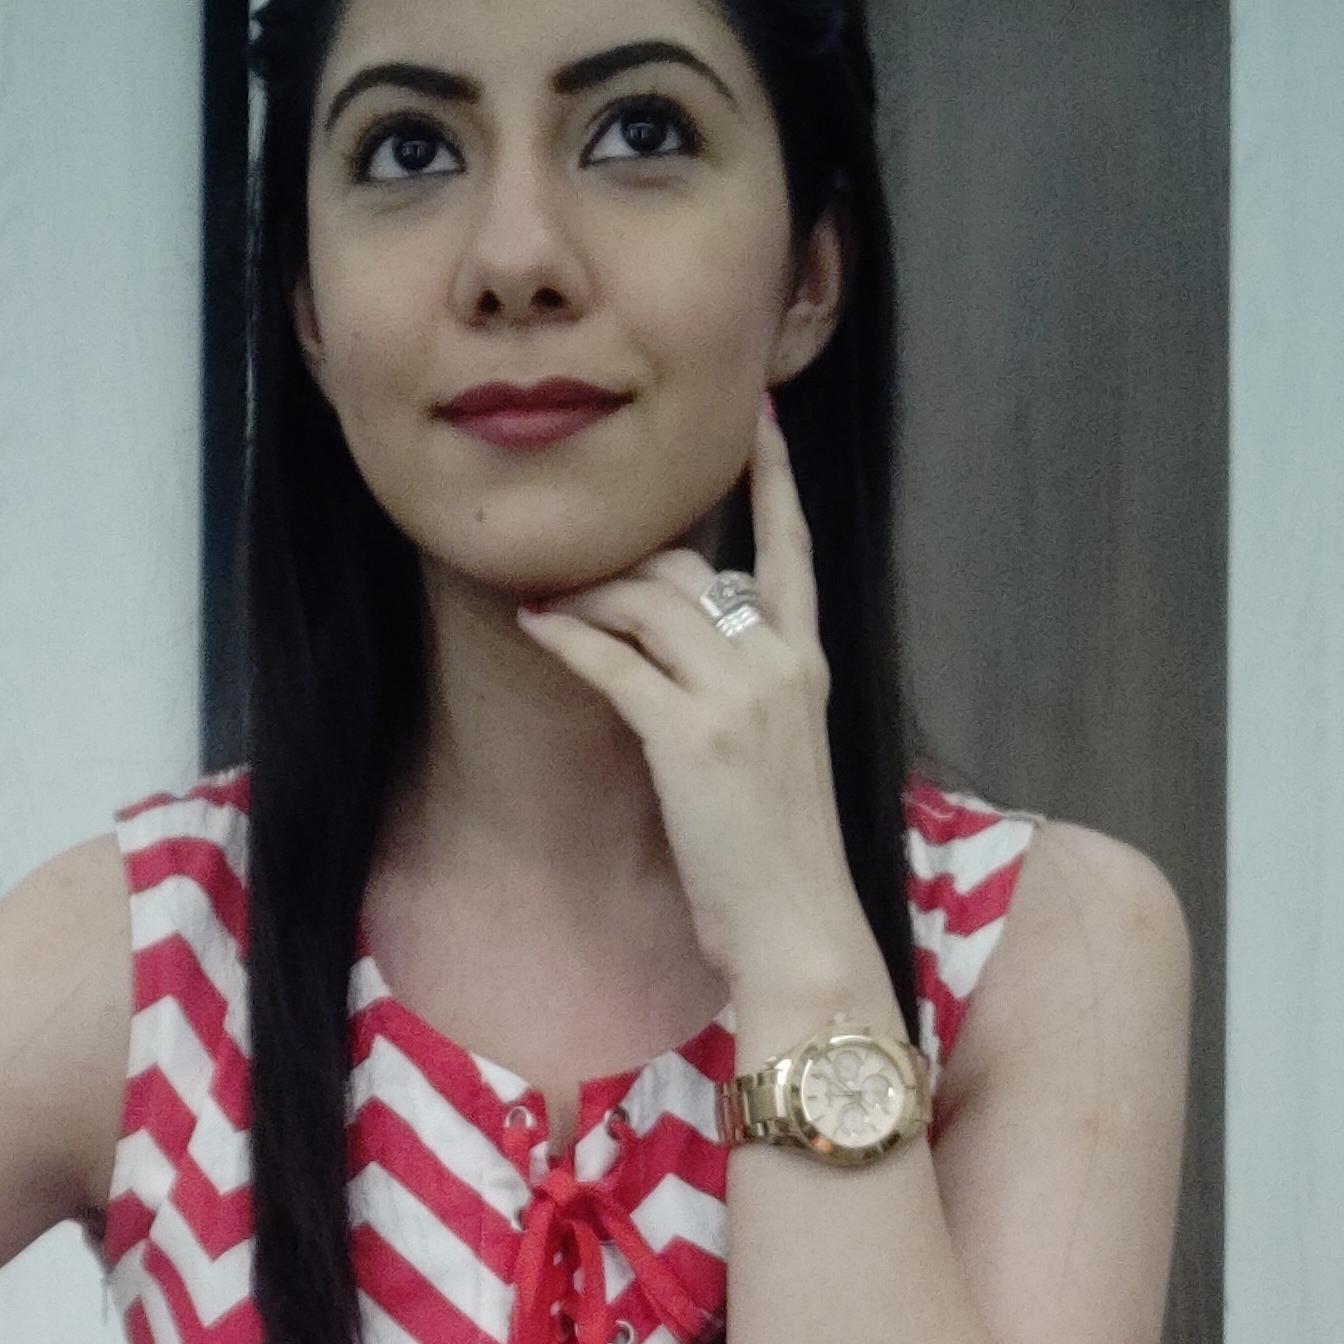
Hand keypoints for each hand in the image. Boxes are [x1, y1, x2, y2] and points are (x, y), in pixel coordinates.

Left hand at [515, 399, 886, 1007]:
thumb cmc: (782, 859)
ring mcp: (736, 697)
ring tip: (549, 606)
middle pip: (692, 568)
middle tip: (578, 582)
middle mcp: (779, 663)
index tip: (758, 417)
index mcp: (808, 664)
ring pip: (648, 602)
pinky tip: (535, 627)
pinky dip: (568, 638)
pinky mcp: (690, 737)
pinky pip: (614, 662)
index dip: (775, 478)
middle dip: (626, 565)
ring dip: (588, 599)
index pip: (793, 550)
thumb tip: (685, 657)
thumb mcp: (779, 756)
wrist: (799, 926)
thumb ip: (747, 693)